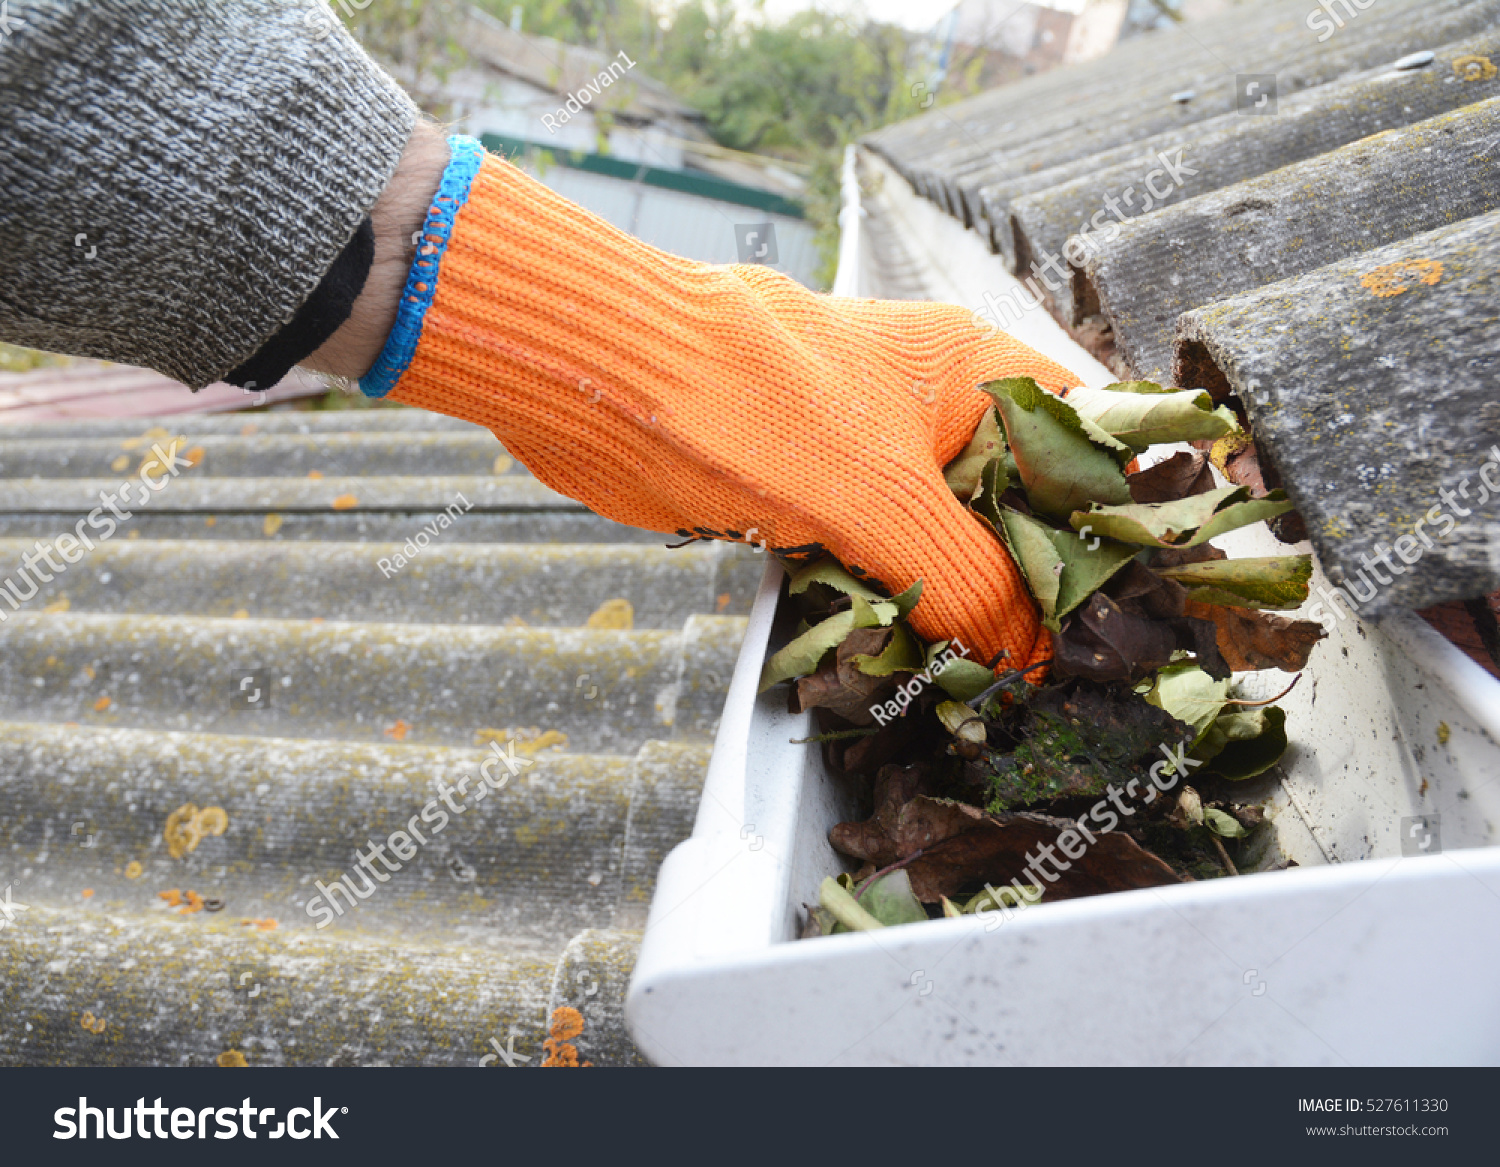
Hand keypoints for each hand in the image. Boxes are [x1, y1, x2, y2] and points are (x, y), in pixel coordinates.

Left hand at [340, 133, 1080, 668]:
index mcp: (977, 373)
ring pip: (950, 542)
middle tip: (1071, 670)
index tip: (1140, 603)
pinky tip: (917, 666)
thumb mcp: (882, 501)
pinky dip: (898, 611)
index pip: (1091, 440)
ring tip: (1004, 685)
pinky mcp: (820, 498)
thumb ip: (965, 578)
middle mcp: (938, 410)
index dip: (1121, 518)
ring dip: (967, 608)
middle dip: (1041, 583)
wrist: (606, 383)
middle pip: (1022, 505)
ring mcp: (877, 456)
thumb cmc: (749, 405)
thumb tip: (1026, 654)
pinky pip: (883, 563)